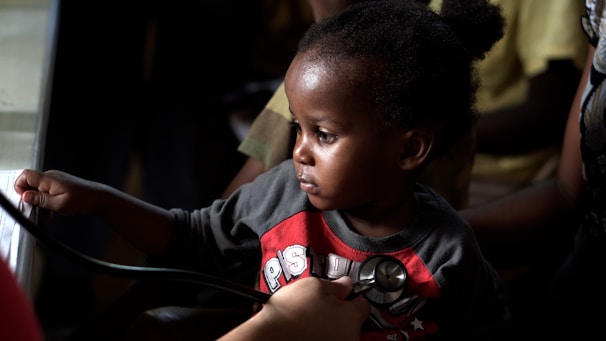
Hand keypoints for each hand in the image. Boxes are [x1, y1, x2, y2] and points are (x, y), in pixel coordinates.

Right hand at [14, 169, 100, 215]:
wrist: (98, 198)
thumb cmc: (83, 199)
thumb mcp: (59, 204)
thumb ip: (40, 200)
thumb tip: (25, 196)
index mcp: (49, 179)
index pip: (25, 175)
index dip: (20, 187)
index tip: (25, 200)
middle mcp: (51, 177)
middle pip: (30, 184)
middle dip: (30, 198)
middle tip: (36, 209)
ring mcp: (55, 181)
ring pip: (38, 190)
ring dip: (39, 203)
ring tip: (47, 214)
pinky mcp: (59, 185)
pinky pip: (46, 192)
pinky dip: (46, 202)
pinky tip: (51, 212)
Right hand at [219, 276, 369, 340]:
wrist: (270, 336)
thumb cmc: (290, 313)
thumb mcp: (315, 285)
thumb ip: (337, 284)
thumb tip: (347, 284)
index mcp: (351, 318)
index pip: (363, 302)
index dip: (353, 294)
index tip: (344, 292)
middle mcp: (349, 337)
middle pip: (353, 319)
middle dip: (341, 309)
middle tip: (322, 302)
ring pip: (340, 330)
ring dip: (331, 322)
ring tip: (311, 316)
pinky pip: (329, 338)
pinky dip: (322, 333)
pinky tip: (308, 327)